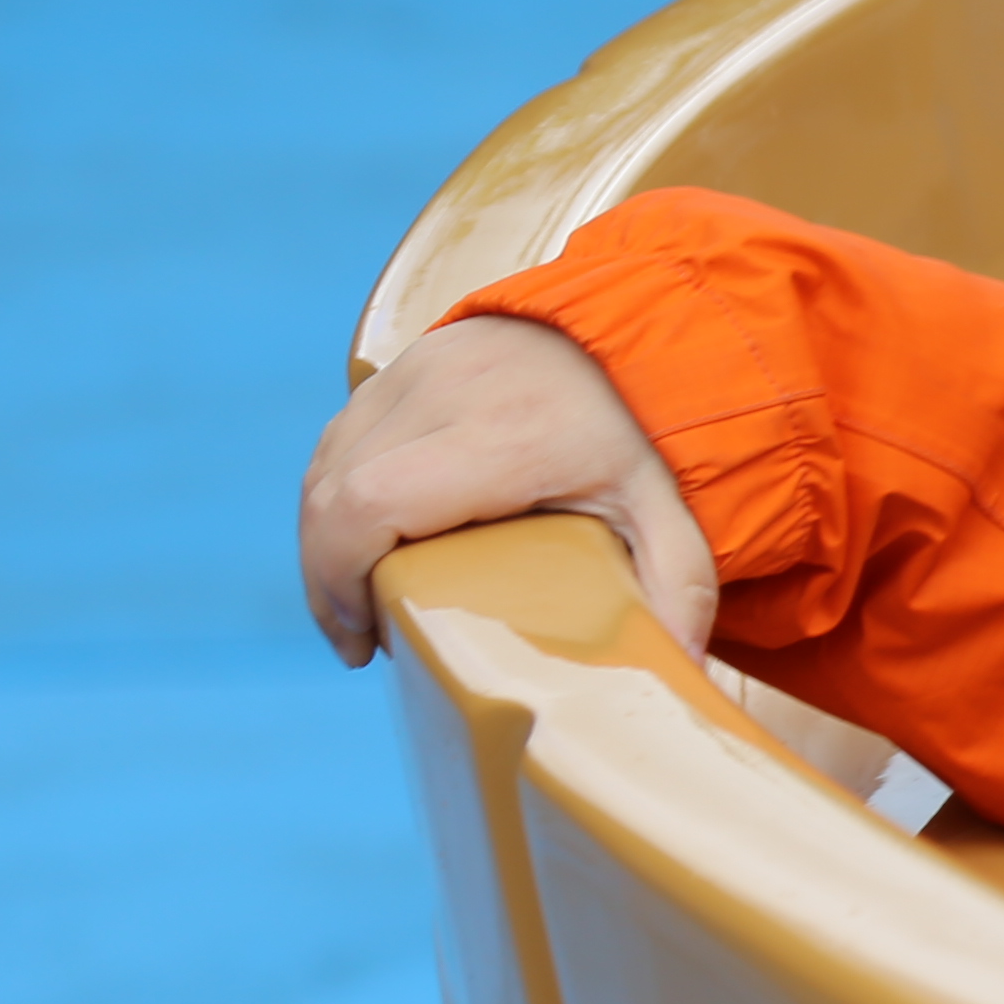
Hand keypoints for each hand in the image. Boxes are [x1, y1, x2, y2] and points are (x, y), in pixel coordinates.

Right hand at [297, 314, 713, 666]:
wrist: (638, 331)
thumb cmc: (647, 431)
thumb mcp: (668, 512)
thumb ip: (675, 590)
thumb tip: (678, 672)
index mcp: (502, 437)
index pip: (370, 502)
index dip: (338, 576)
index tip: (363, 638)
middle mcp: (444, 393)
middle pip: (334, 493)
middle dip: (328, 576)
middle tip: (361, 635)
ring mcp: (418, 368)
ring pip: (327, 465)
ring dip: (326, 537)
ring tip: (359, 598)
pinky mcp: (404, 361)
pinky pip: (342, 436)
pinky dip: (337, 493)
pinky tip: (361, 540)